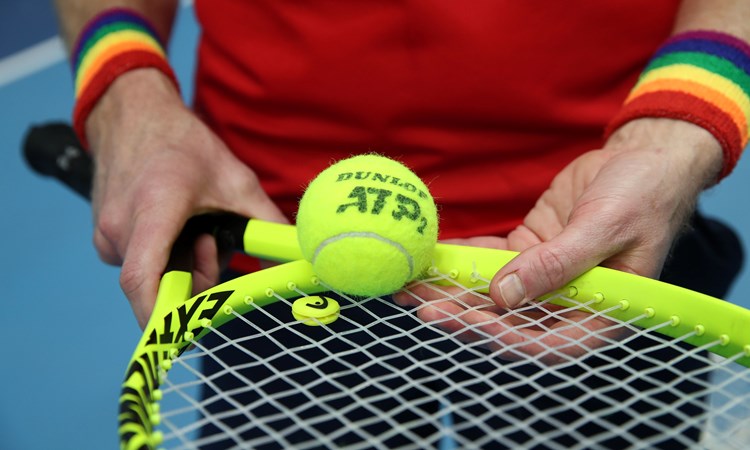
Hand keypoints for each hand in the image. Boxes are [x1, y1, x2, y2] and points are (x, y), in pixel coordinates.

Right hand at [87, 69, 286, 327]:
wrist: (133, 114)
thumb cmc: (182, 143)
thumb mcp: (234, 178)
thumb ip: (265, 220)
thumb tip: (296, 251)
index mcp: (154, 210)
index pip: (143, 280)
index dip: (161, 316)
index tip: (184, 331)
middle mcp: (122, 227)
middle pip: (159, 285)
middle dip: (194, 278)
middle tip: (212, 244)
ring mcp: (106, 233)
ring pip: (150, 275)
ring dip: (179, 265)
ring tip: (194, 227)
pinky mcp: (102, 236)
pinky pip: (137, 263)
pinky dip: (162, 256)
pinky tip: (174, 226)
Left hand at [395, 118, 722, 362]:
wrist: (643, 160)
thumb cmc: (643, 195)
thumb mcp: (605, 226)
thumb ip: (558, 263)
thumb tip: (504, 296)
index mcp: (599, 313)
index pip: (546, 341)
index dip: (505, 338)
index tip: (468, 322)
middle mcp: (567, 304)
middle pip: (508, 321)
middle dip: (463, 315)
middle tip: (422, 306)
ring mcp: (543, 278)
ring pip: (490, 293)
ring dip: (451, 291)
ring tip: (409, 286)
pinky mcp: (527, 252)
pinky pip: (488, 260)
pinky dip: (460, 259)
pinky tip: (430, 258)